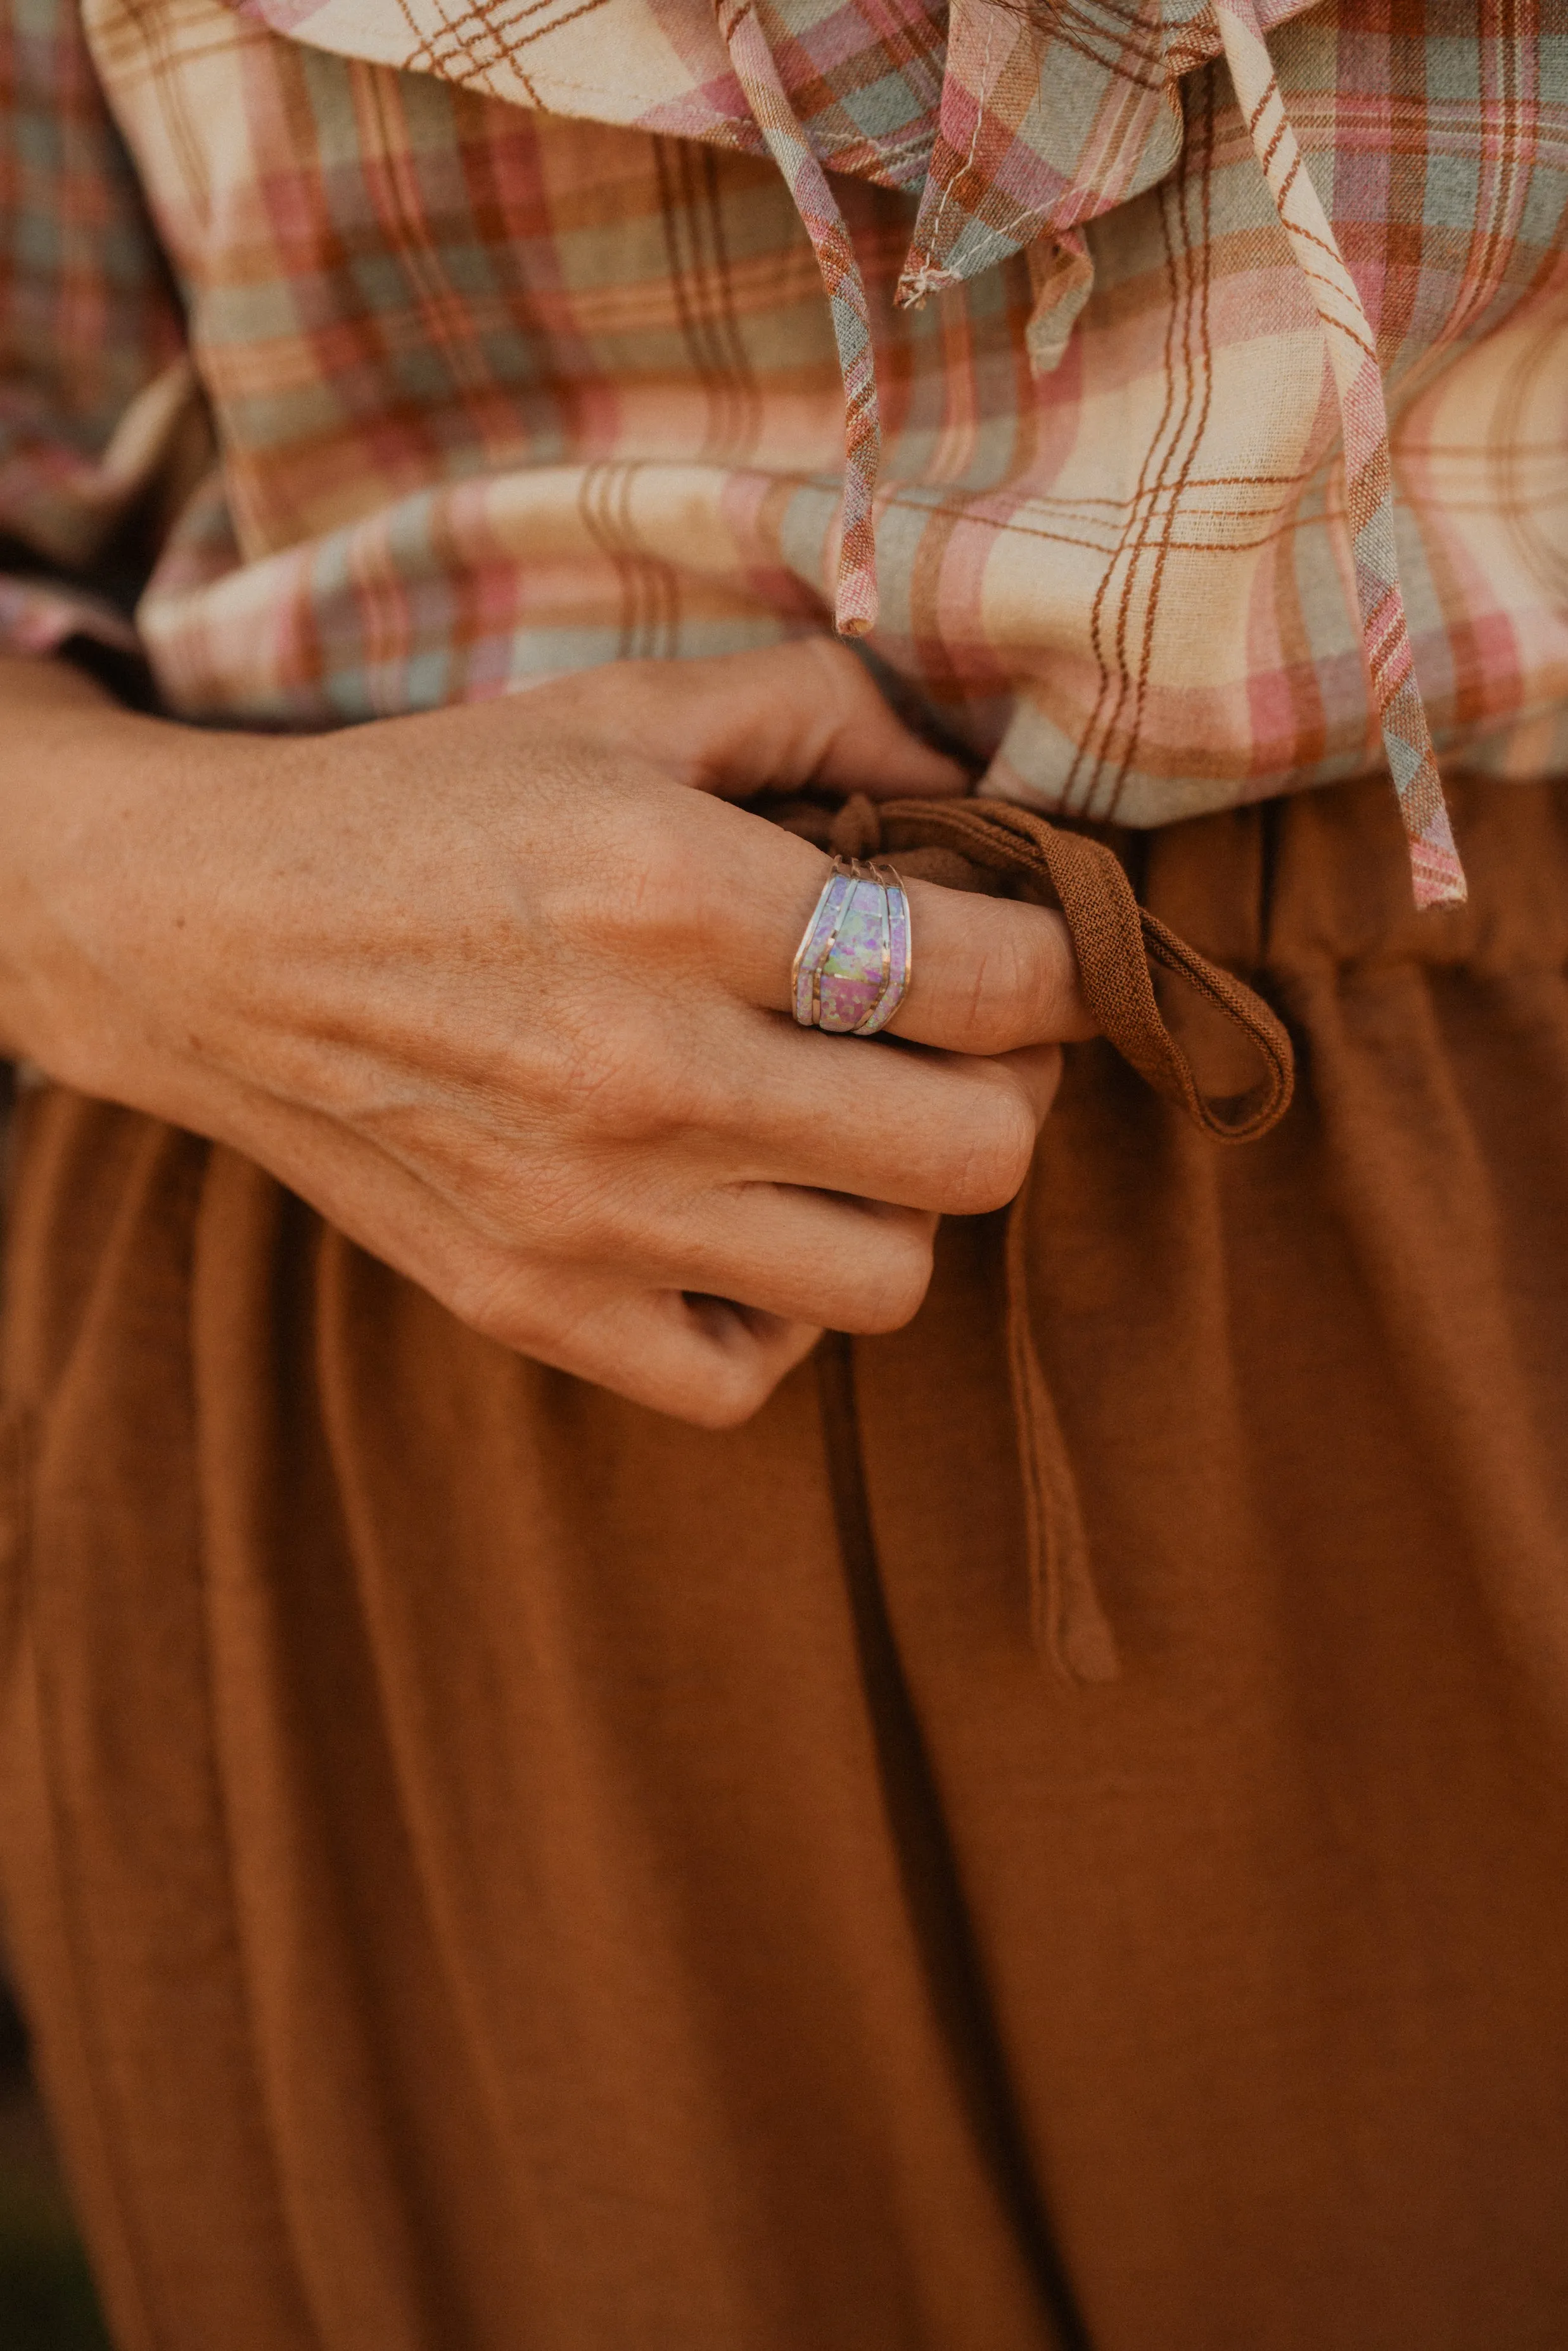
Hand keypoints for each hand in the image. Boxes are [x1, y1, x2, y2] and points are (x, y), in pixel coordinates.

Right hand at [0, 642, 1091, 1423]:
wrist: (216, 944)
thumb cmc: (435, 813)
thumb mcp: (623, 709)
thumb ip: (826, 707)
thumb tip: (985, 784)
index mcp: (683, 896)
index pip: (998, 976)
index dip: (1060, 962)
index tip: (1031, 952)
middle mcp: (650, 1072)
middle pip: (977, 1153)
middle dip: (1005, 1088)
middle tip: (955, 1044)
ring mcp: (592, 1217)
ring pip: (889, 1280)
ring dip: (897, 1202)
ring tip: (843, 1131)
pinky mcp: (537, 1310)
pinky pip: (751, 1375)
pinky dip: (775, 1312)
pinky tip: (741, 1223)